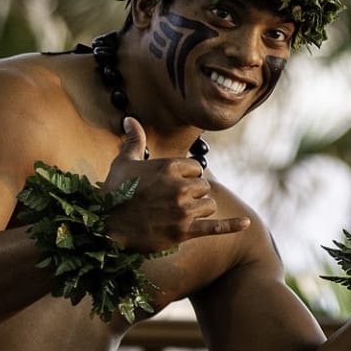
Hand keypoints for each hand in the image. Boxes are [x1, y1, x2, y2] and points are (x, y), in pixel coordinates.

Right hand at [102, 117, 249, 252]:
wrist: (104, 227)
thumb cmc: (114, 192)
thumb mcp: (124, 162)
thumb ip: (134, 139)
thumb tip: (131, 118)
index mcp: (169, 167)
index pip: (197, 168)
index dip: (187, 177)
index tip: (171, 184)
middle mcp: (179, 187)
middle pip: (204, 187)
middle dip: (191, 194)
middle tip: (168, 202)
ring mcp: (182, 210)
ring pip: (208, 205)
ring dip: (198, 210)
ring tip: (176, 214)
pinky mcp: (183, 232)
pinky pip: (214, 228)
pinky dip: (232, 226)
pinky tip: (246, 222)